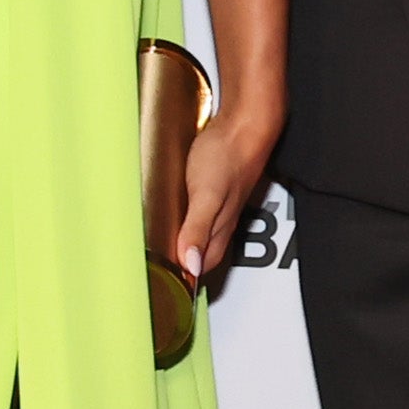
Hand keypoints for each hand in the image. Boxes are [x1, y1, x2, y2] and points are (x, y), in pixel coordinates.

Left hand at [178, 85, 286, 284]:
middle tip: (161, 273)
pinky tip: (176, 211)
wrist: (247, 121)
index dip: (186, 277)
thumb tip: (191, 264)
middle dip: (185, 265)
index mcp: (221, 228)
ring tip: (166, 249)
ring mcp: (220, 201)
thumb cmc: (229, 155)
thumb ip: (197, 229)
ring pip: (202, 231)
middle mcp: (222, 218)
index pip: (204, 265)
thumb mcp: (206, 195)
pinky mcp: (215, 183)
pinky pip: (199, 209)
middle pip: (203, 251)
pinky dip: (186, 217)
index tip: (166, 288)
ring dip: (186, 242)